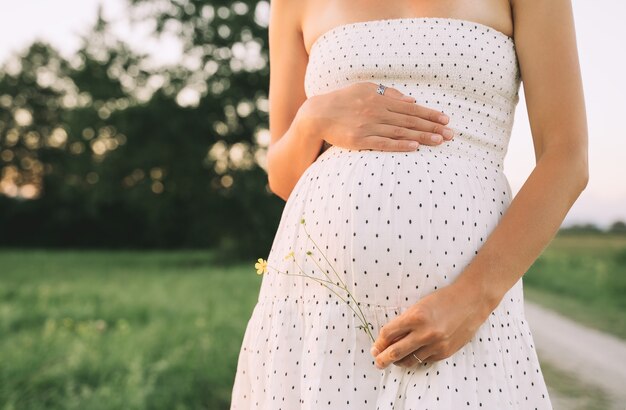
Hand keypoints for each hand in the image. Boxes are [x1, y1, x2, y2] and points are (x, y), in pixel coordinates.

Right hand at [305, 82, 454, 151]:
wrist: (318, 114)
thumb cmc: (343, 100)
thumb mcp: (365, 89)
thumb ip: (388, 93)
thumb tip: (411, 100)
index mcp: (380, 99)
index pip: (411, 108)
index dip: (430, 114)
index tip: (446, 119)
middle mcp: (377, 112)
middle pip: (410, 120)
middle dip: (432, 127)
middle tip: (451, 134)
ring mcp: (369, 127)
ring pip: (401, 132)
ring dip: (422, 136)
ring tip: (439, 141)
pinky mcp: (360, 140)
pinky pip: (383, 143)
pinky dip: (399, 145)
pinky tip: (414, 147)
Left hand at [369, 280, 494, 368]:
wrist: (471, 302)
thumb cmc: (443, 300)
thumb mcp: (419, 306)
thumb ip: (405, 322)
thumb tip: (389, 339)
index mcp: (415, 317)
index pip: (388, 334)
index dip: (379, 342)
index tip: (375, 347)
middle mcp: (425, 333)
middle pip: (395, 352)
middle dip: (383, 359)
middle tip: (377, 362)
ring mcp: (436, 345)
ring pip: (409, 360)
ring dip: (399, 362)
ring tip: (394, 360)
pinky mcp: (444, 352)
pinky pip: (424, 360)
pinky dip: (417, 358)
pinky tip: (414, 354)